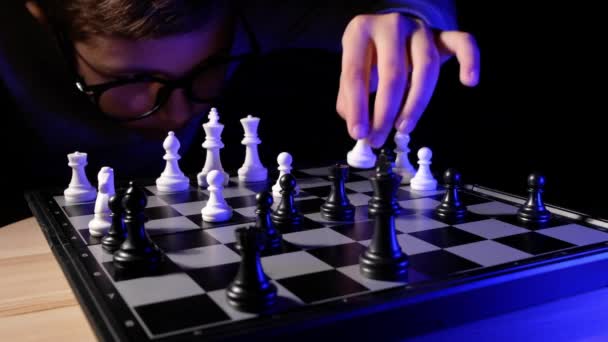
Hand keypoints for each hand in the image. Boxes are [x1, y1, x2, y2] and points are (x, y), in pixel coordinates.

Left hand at [336, 13, 479, 146]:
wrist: (388, 29)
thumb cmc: (368, 57)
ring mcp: (419, 29)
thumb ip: (349, 99)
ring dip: (415, 103)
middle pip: (392, 73)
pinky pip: (462, 42)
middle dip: (385, 113)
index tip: (358, 134)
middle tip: (378, 139)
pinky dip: (470, 60)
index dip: (357, 108)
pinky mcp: (442, 34)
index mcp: (359, 33)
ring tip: (403, 128)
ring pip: (426, 67)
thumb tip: (360, 129)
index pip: (356, 74)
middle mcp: (391, 26)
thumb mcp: (353, 72)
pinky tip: (469, 81)